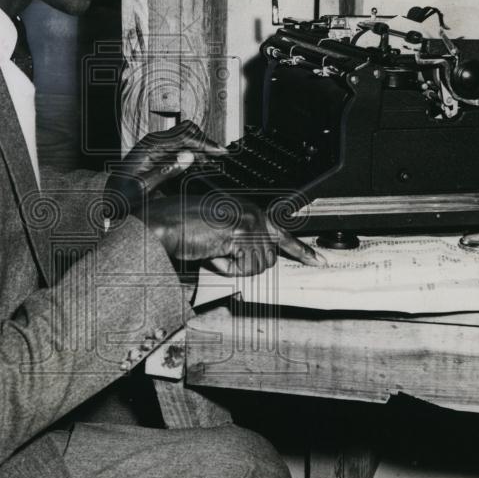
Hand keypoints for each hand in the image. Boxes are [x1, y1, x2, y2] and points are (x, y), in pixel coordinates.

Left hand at [106, 120, 226, 209]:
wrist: (111, 200)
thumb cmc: (123, 195)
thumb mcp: (144, 187)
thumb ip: (166, 170)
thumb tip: (188, 156)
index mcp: (150, 146)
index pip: (184, 136)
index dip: (204, 142)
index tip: (219, 151)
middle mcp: (153, 142)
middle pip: (186, 131)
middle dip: (204, 141)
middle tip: (220, 155)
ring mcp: (155, 146)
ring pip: (184, 137)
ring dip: (200, 147)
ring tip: (214, 160)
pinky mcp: (157, 153)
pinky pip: (179, 146)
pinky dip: (192, 152)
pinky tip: (200, 162)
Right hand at [142, 195, 324, 276]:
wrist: (161, 223)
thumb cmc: (178, 225)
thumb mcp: (214, 230)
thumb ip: (235, 239)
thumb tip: (250, 259)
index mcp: (246, 209)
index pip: (281, 232)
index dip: (300, 250)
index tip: (317, 260)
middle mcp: (251, 212)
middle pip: (269, 256)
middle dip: (244, 264)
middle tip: (218, 254)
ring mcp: (247, 221)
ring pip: (258, 264)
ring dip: (232, 266)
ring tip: (211, 250)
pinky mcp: (239, 234)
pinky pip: (243, 268)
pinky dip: (224, 268)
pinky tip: (210, 252)